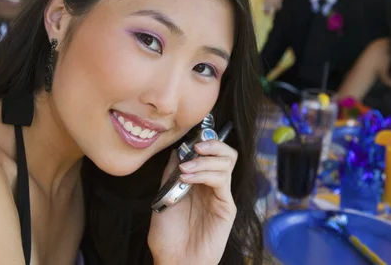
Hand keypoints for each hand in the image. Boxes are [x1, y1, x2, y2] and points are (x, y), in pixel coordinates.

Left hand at [148, 141, 237, 264]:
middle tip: (195, 146)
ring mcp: (221, 195)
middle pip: (226, 154)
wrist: (174, 261)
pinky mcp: (226, 207)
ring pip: (227, 163)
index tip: (189, 138)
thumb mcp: (164, 195)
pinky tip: (188, 179)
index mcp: (199, 181)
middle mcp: (213, 185)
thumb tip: (176, 149)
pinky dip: (205, 174)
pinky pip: (222, 181)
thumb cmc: (168, 234)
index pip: (211, 152)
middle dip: (212, 144)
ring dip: (204, 161)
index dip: (204, 141)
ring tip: (185, 169)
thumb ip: (171, 172)